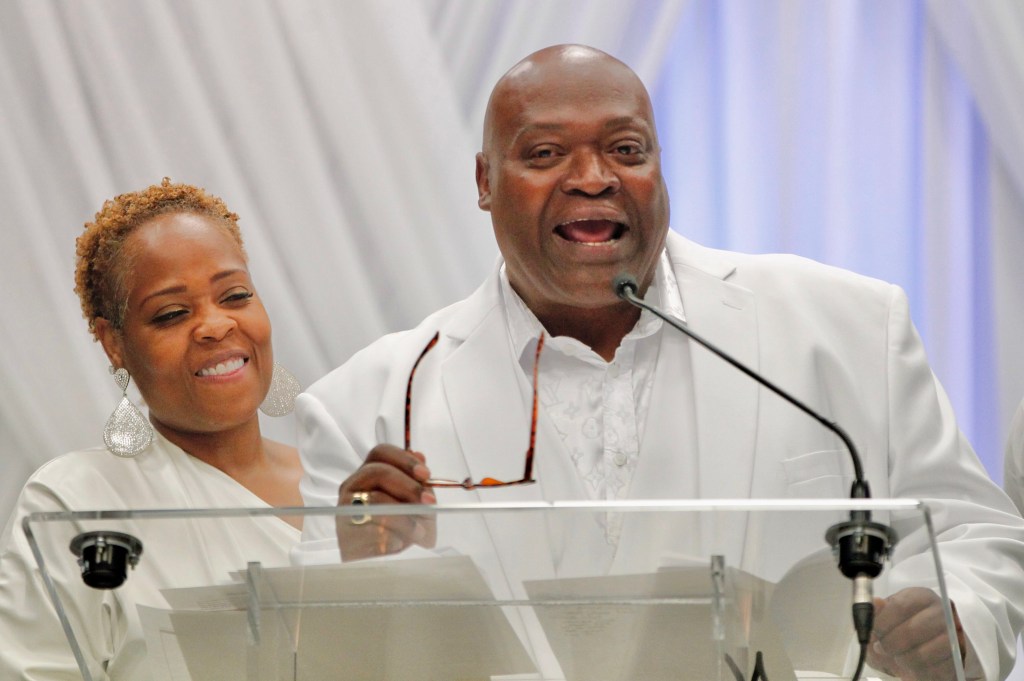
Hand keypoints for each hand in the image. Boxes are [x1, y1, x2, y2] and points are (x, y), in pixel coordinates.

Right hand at [334, 444, 436, 560]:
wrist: (383, 557)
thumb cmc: (403, 525)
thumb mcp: (417, 502)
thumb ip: (419, 482)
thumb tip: (419, 456)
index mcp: (369, 473)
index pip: (381, 452)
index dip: (405, 460)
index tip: (425, 474)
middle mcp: (353, 485)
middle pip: (377, 472)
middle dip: (408, 486)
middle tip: (428, 501)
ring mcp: (345, 508)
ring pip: (376, 501)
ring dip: (405, 517)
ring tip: (419, 531)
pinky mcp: (344, 532)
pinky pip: (372, 529)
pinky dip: (393, 536)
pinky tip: (400, 541)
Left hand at [867, 587, 963, 680]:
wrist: (919, 652)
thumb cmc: (898, 631)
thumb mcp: (883, 619)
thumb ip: (877, 611)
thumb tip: (875, 602)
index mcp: (921, 596)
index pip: (900, 606)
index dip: (883, 622)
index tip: (875, 633)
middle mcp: (941, 612)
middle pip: (912, 630)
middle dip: (891, 643)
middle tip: (881, 649)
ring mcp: (953, 635)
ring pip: (924, 652)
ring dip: (904, 659)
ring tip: (898, 657)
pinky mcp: (958, 658)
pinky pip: (935, 669)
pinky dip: (919, 671)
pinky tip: (913, 666)